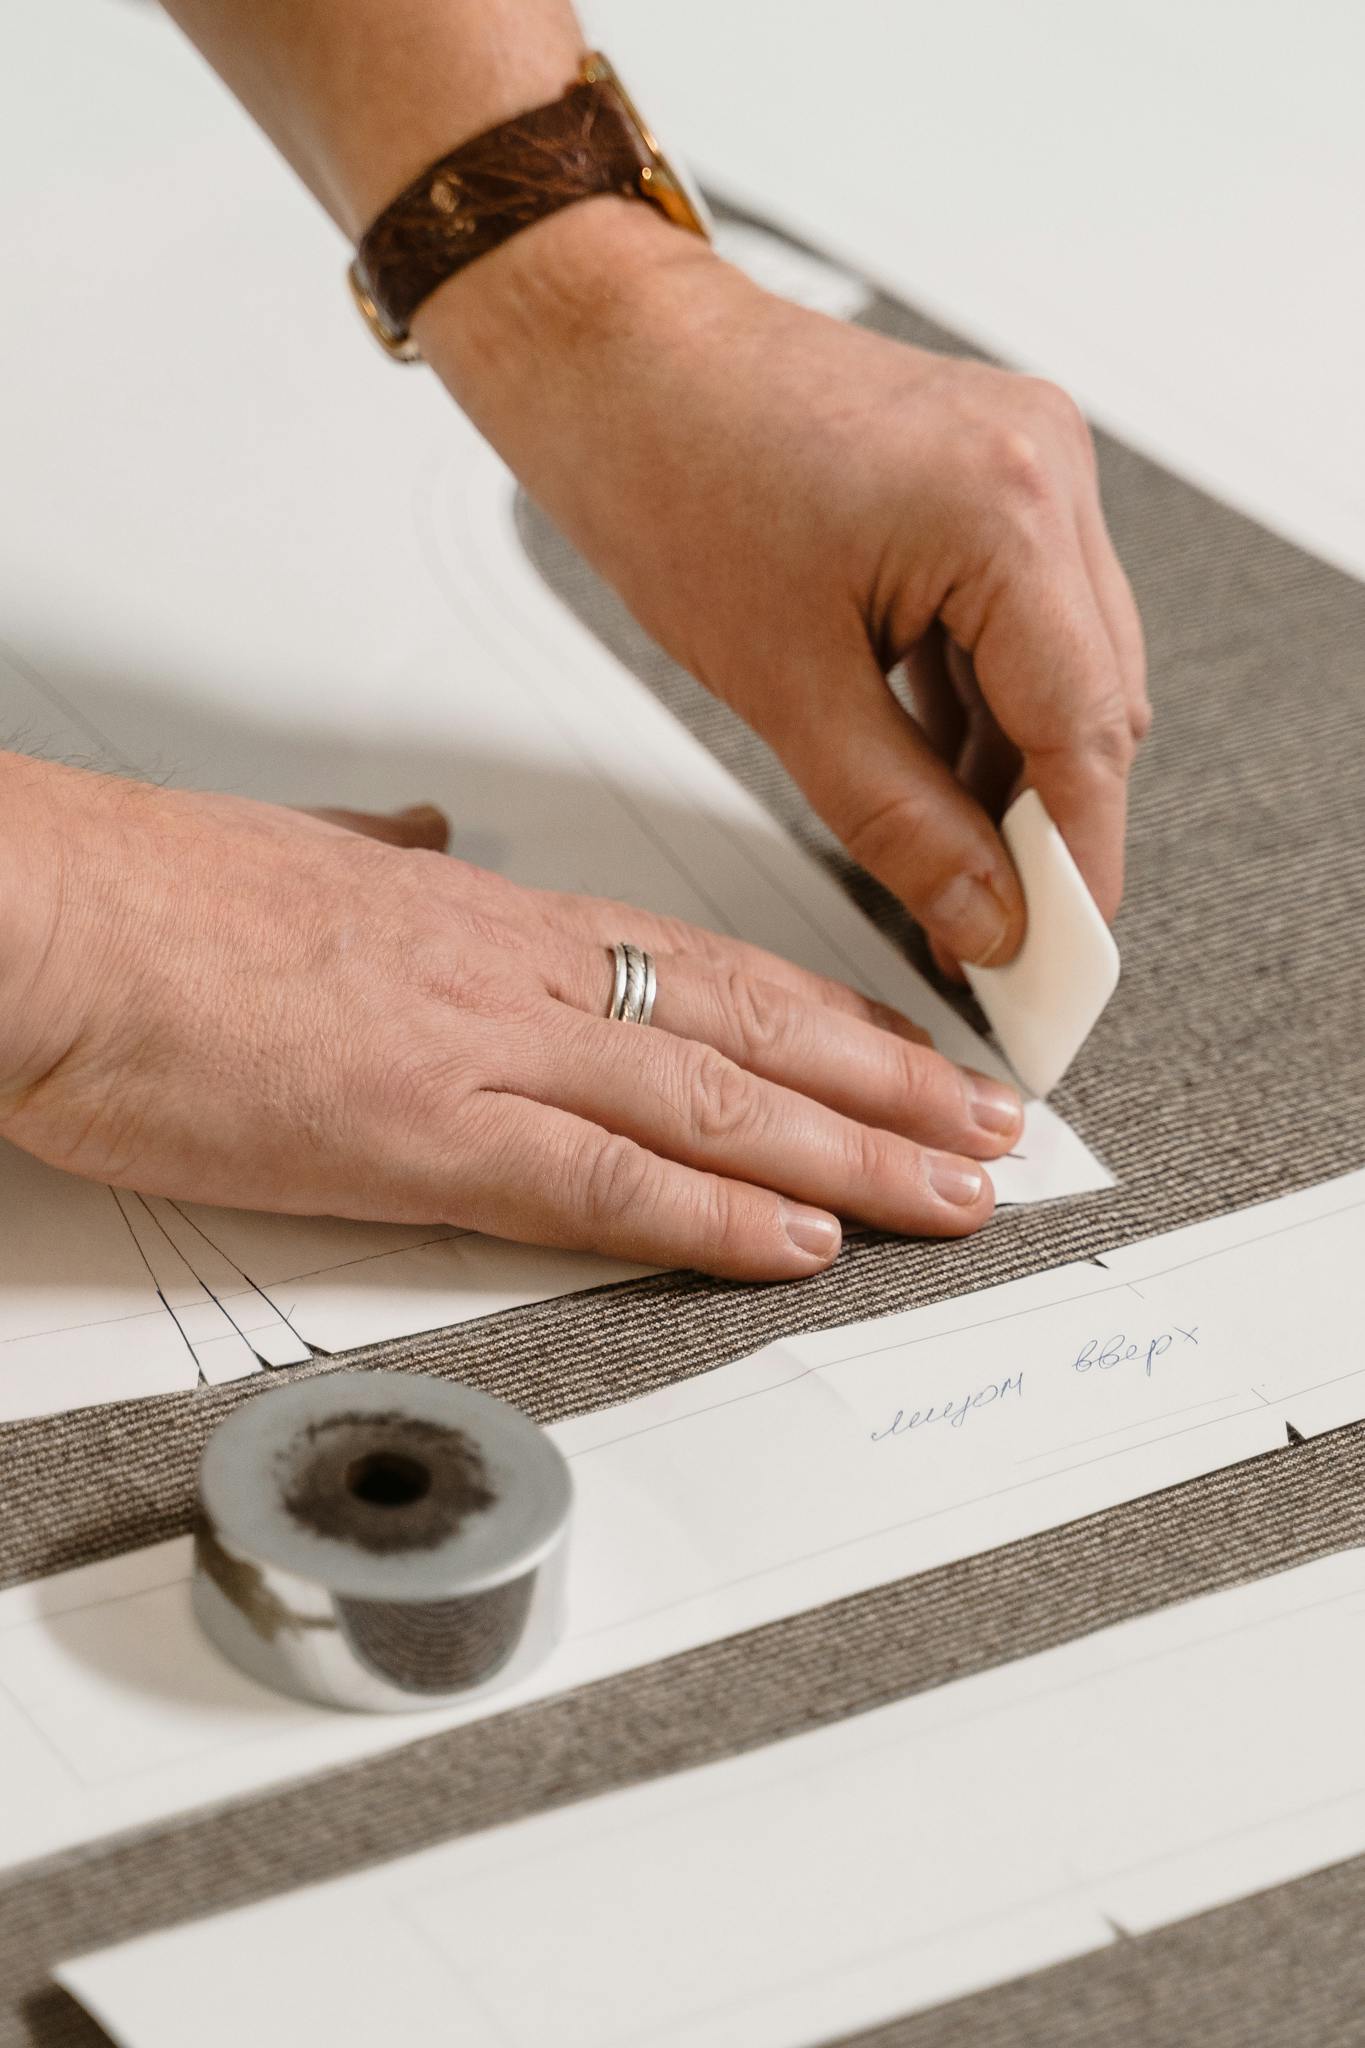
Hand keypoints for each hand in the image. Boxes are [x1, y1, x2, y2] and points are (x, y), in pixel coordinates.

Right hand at [0, 759, 1021, 1279]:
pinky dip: (717, 1214)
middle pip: (748, 1027)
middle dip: (887, 1083)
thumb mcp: (300, 860)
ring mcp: (482, 1050)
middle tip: (988, 1125)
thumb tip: (422, 850)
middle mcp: (517, 973)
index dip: (822, 1011)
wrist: (51, 917)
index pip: (702, 965)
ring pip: (717, 1100)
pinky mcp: (423, 1136)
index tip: (897, 1046)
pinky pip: (608, 1180)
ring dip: (854, 1152)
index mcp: (488, 916)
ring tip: (956, 1188)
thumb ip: (383, 866)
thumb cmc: (154, 898)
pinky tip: (802, 1240)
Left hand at [424, 202, 1149, 972]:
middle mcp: (1046, 466)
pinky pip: (1021, 620)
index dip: (1079, 864)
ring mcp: (1028, 461)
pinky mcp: (993, 473)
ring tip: (954, 871)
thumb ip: (900, 821)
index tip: (1064, 960)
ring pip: (1062, 668)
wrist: (618, 360)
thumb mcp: (785, 687)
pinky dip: (985, 706)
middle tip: (1000, 934)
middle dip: (1050, 827)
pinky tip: (942, 781)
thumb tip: (982, 916)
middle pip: (1094, 700)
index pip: (1084, 730)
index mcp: (1005, 506)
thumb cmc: (670, 474)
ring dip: (1014, 772)